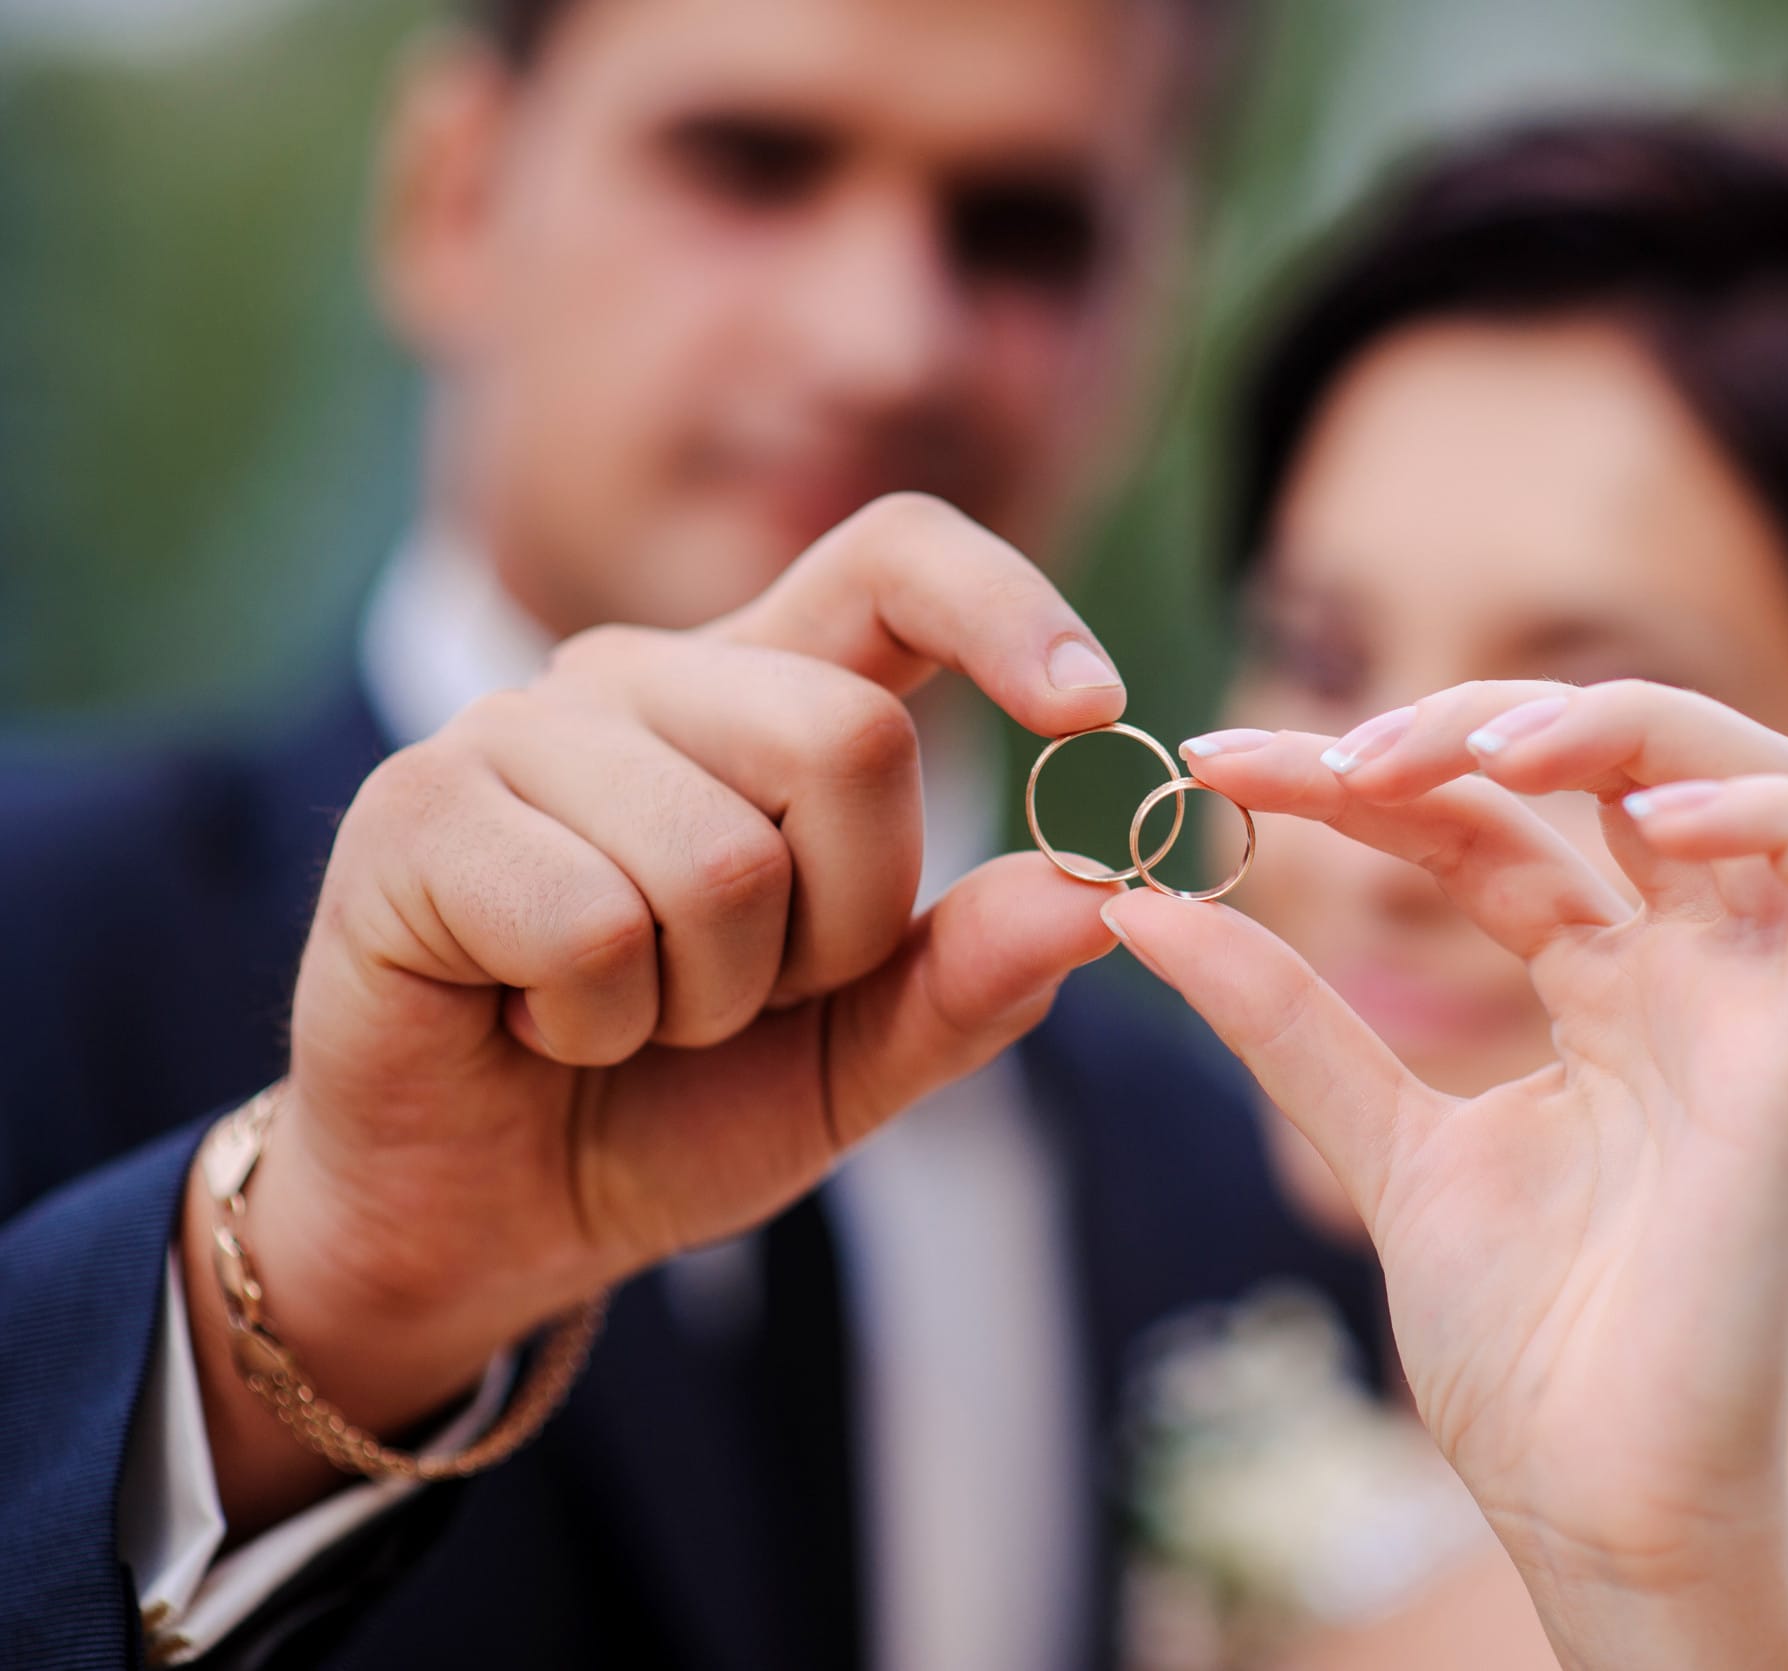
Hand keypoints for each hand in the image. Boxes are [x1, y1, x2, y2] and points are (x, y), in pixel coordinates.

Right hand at [187, 495, 1126, 1532]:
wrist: (480, 1215)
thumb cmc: (669, 1107)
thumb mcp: (856, 1059)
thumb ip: (972, 975)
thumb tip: (1101, 893)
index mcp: (766, 698)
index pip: (896, 559)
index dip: (1006, 606)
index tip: (1096, 710)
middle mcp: (643, 678)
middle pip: (850, 737)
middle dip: (843, 925)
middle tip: (748, 997)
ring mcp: (516, 728)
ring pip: (724, 856)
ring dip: (708, 998)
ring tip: (629, 1016)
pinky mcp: (415, 810)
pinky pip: (595, 925)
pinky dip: (599, 1023)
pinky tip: (540, 1025)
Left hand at [1104, 680, 1787, 1670]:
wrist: (1591, 1509)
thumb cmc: (1520, 1353)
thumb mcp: (1374, 1147)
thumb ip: (1284, 1024)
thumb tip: (1138, 907)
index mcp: (1602, 991)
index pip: (1491, 823)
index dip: (1367, 775)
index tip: (1222, 763)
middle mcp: (1689, 980)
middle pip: (1626, 765)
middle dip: (1485, 724)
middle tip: (1341, 755)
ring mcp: (1756, 1014)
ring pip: (1766, 779)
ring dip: (1627, 729)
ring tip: (1482, 752)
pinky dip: (1768, 818)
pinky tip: (1641, 817)